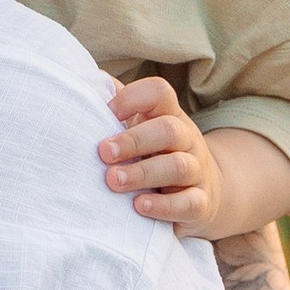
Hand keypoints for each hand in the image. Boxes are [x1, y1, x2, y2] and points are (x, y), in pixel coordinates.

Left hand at [101, 78, 218, 231]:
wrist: (205, 191)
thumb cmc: (158, 154)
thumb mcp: (143, 128)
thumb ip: (119, 108)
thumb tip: (84, 82)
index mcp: (170, 115)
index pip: (159, 92)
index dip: (132, 98)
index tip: (108, 113)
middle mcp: (187, 140)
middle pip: (169, 129)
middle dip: (134, 140)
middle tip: (103, 152)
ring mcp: (197, 171)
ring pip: (178, 166)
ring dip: (143, 173)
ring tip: (113, 181)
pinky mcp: (201, 203)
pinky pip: (189, 203)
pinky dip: (164, 206)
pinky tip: (139, 206)